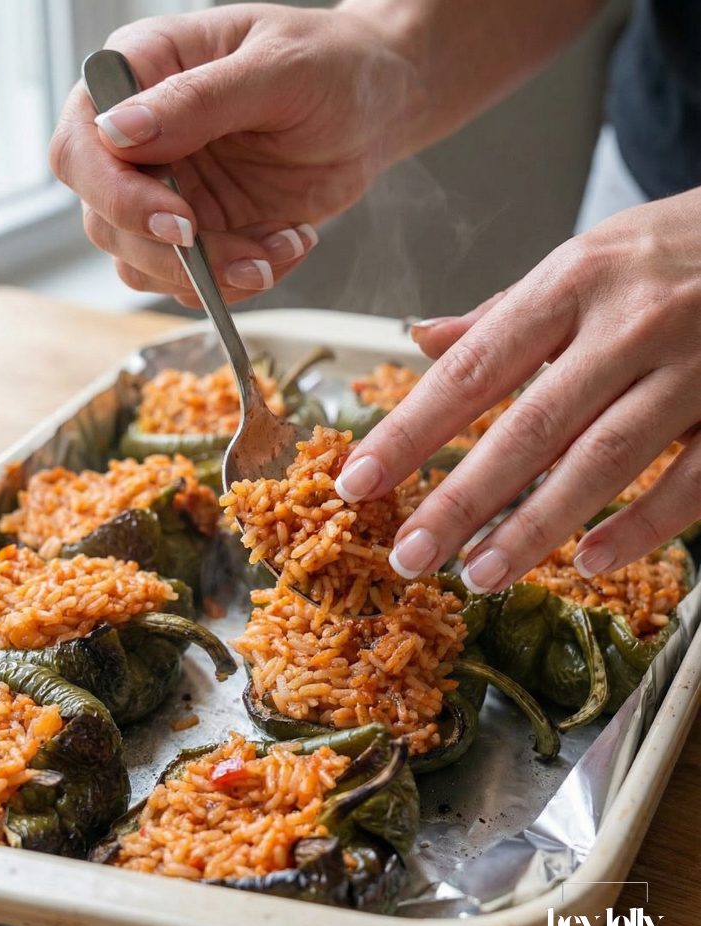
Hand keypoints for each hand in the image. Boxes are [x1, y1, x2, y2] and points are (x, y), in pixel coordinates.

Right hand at [49, 3, 424, 305]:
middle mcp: (141, 140)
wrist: (376, 107)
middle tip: (247, 254)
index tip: (179, 220)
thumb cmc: (331, 65)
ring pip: (143, 264)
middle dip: (174, 255)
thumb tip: (118, 130)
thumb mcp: (275, 70)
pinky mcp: (202, 232)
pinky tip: (288, 244)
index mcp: (140, 75)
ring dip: (214, 276)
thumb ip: (197, 101)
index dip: (116, 196)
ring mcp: (169, 191)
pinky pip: (194, 283)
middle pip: (103, 220)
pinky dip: (240, 282)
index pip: (81, 146)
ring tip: (284, 245)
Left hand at [335, 188, 700, 590]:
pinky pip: (691, 479)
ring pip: (603, 460)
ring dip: (536, 526)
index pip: (472, 369)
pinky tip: (591, 563)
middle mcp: (627, 324)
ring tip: (479, 575)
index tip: (357, 481)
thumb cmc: (672, 250)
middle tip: (409, 554)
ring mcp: (690, 367)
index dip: (409, 430)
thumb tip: (423, 339)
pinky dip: (642, 526)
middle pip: (529, 426)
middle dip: (461, 499)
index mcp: (571, 282)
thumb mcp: (583, 261)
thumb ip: (503, 313)